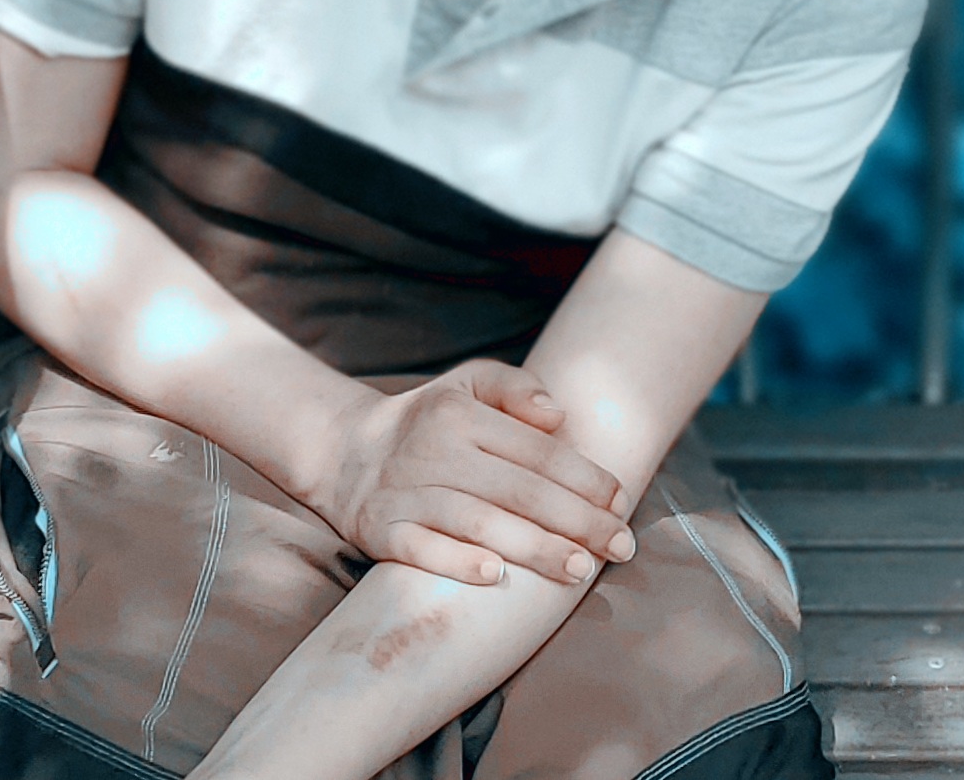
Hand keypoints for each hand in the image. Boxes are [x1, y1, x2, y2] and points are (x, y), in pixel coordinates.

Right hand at [296, 361, 633, 589]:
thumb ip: (514, 388)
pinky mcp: (380, 532)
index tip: (621, 503)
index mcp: (462, 416)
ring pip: (478, 523)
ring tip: (579, 570)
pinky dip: (455, 562)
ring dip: (533, 548)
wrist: (342, 452)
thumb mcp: (465, 385)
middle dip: (578, 521)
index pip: (537, 451)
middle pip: (519, 490)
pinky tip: (493, 577)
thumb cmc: (426, 422)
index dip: (585, 478)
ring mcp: (406, 495)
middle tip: (621, 548)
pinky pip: (419, 550)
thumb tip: (558, 416)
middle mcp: (435, 453)